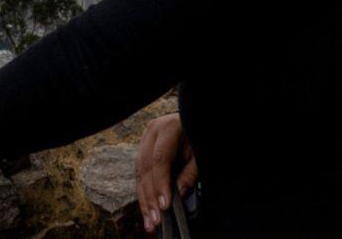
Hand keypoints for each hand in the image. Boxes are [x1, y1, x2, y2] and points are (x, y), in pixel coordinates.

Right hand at [135, 112, 198, 233]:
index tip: (164, 205)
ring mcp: (145, 137)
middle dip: (150, 196)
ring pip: (140, 172)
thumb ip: (190, 173)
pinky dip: (144, 191)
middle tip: (155, 219)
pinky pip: (141, 171)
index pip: (160, 160)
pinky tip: (147, 208)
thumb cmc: (200, 137)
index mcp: (168, 128)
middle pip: (146, 167)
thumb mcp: (201, 154)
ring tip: (149, 220)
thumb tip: (179, 193)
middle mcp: (152, 131)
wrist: (196, 121)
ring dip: (144, 198)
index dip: (161, 184)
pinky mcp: (143, 146)